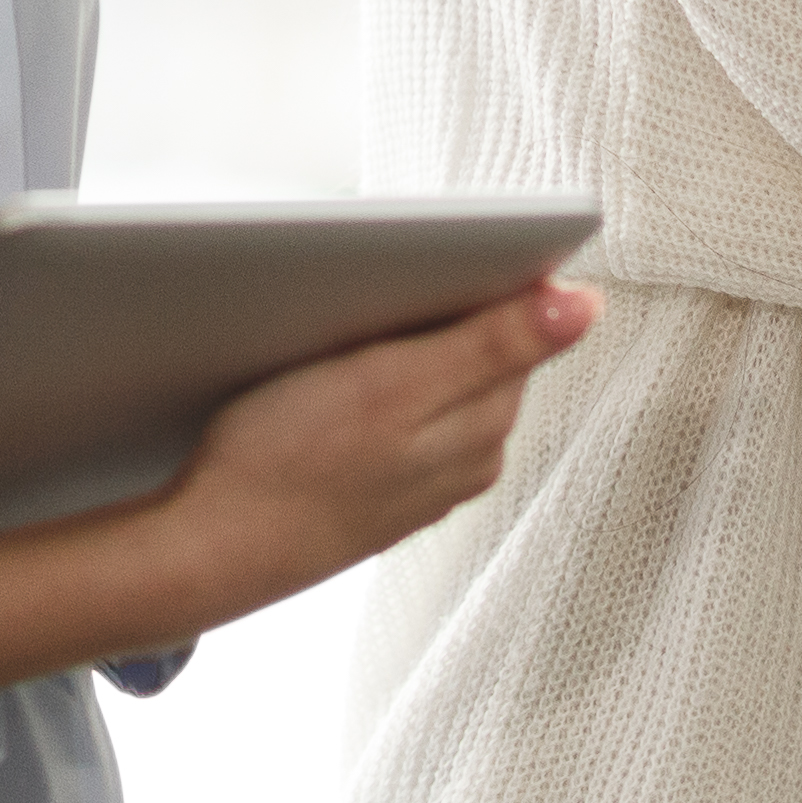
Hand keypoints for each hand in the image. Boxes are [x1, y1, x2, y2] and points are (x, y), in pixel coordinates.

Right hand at [0, 279, 599, 688]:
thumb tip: (588, 305)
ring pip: (435, 384)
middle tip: (365, 296)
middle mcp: (470, 457)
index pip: (516, 320)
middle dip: (434, 311)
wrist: (213, 549)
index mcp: (485, 423)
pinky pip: (399, 420)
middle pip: (478, 349)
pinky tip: (326, 393)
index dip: (469, 275)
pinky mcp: (383, 493)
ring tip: (339, 343)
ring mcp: (427, 481)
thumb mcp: (394, 383)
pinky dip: (372, 392)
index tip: (420, 253)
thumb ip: (495, 343)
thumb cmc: (288, 460)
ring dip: (401, 351)